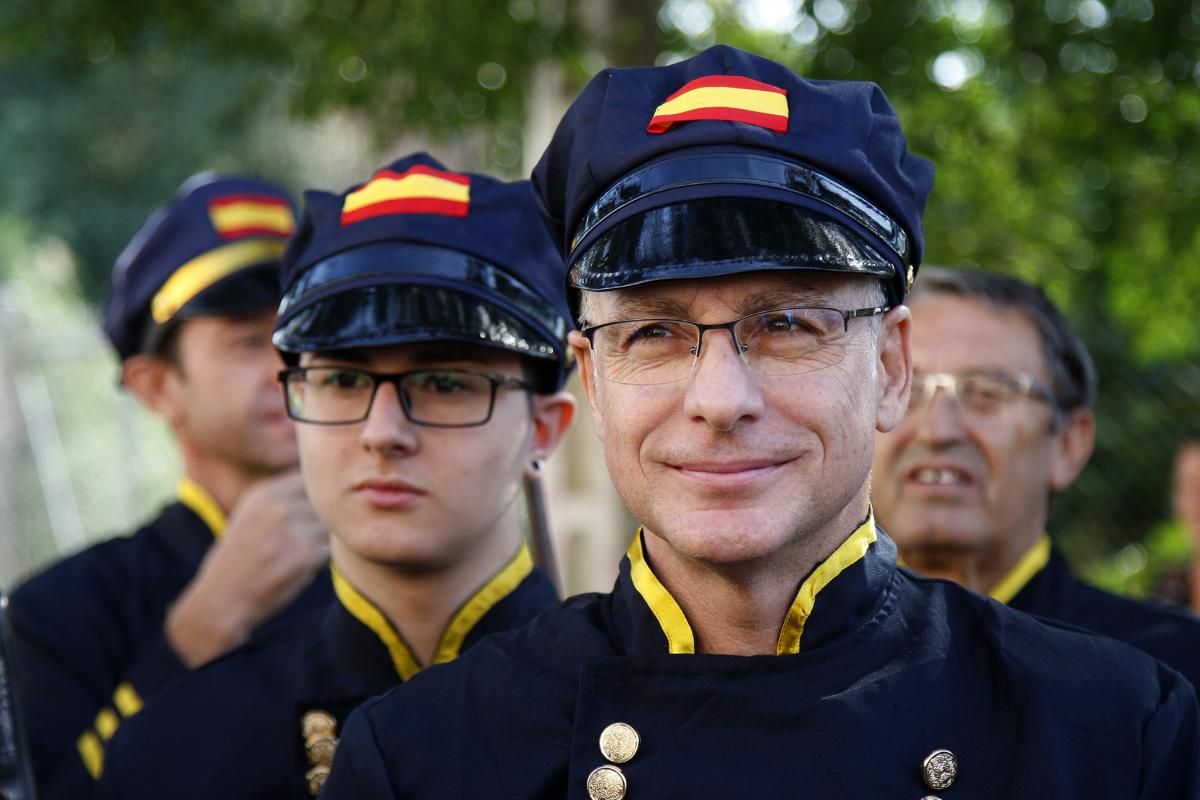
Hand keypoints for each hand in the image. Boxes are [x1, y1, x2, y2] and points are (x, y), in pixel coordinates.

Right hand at [165, 470, 329, 666]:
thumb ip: (281, 499)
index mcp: (264, 494)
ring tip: (304, 554)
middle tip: (308, 540)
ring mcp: (292, 531)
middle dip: (322, 521)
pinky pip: (331, 550)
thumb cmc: (239, 560)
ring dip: (324, 541)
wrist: (221, 601)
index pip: (310, 481)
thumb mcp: (250, 516)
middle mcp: (278, 507)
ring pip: (330, 527)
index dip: (317, 498)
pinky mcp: (304, 556)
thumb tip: (322, 485)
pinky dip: (322, 560)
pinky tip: (302, 568)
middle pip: (324, 504)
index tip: (311, 515)